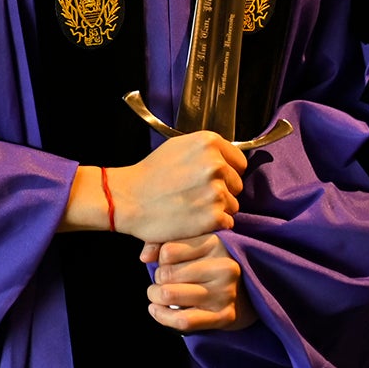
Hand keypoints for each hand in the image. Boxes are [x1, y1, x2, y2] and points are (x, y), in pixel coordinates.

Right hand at [105, 131, 247, 244]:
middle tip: (196, 194)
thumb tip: (226, 158)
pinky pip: (227, 222)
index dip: (227, 172)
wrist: (129, 199)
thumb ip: (205, 150)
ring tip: (192, 207)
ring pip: (233, 204)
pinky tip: (193, 219)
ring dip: (217, 209)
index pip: (239, 162)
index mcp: (209, 143)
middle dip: (222, 191)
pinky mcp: (215, 216)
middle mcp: (216, 164)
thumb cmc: (150, 174)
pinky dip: (212, 224)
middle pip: (237, 184)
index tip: (211, 179)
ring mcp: (217, 191)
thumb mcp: (177, 147)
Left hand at [140, 234, 257, 332]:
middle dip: (157, 279)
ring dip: (155, 297)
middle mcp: (224, 266)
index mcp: (216, 242)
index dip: (160, 260)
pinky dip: (162, 317)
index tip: (166, 264)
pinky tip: (156, 310)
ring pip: (169, 295)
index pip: (168, 251)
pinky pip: (182, 320)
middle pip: (166, 274)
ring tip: (155, 295)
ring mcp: (225, 292)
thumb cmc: (211, 265)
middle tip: (161, 282)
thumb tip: (144, 257)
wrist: (248, 294)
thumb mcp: (195, 246)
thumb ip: (165, 244)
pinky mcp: (224, 316)